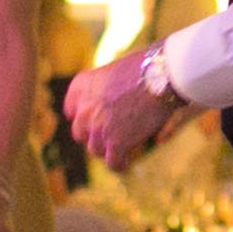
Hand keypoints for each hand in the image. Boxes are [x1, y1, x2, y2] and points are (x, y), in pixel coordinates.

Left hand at [65, 51, 179, 168]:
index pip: (70, 110)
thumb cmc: (145, 67)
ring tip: (121, 146)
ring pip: (95, 149)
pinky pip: (113, 162)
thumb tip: (111, 103)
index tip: (93, 120)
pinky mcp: (116, 143)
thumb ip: (105, 89)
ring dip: (107, 148)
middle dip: (94, 133)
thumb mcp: (114, 72)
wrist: (162, 77)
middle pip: (80, 132)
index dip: (84, 116)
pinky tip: (126, 162)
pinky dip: (119, 164)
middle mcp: (84, 109)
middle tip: (110, 133)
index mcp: (80, 86)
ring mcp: (98, 128)